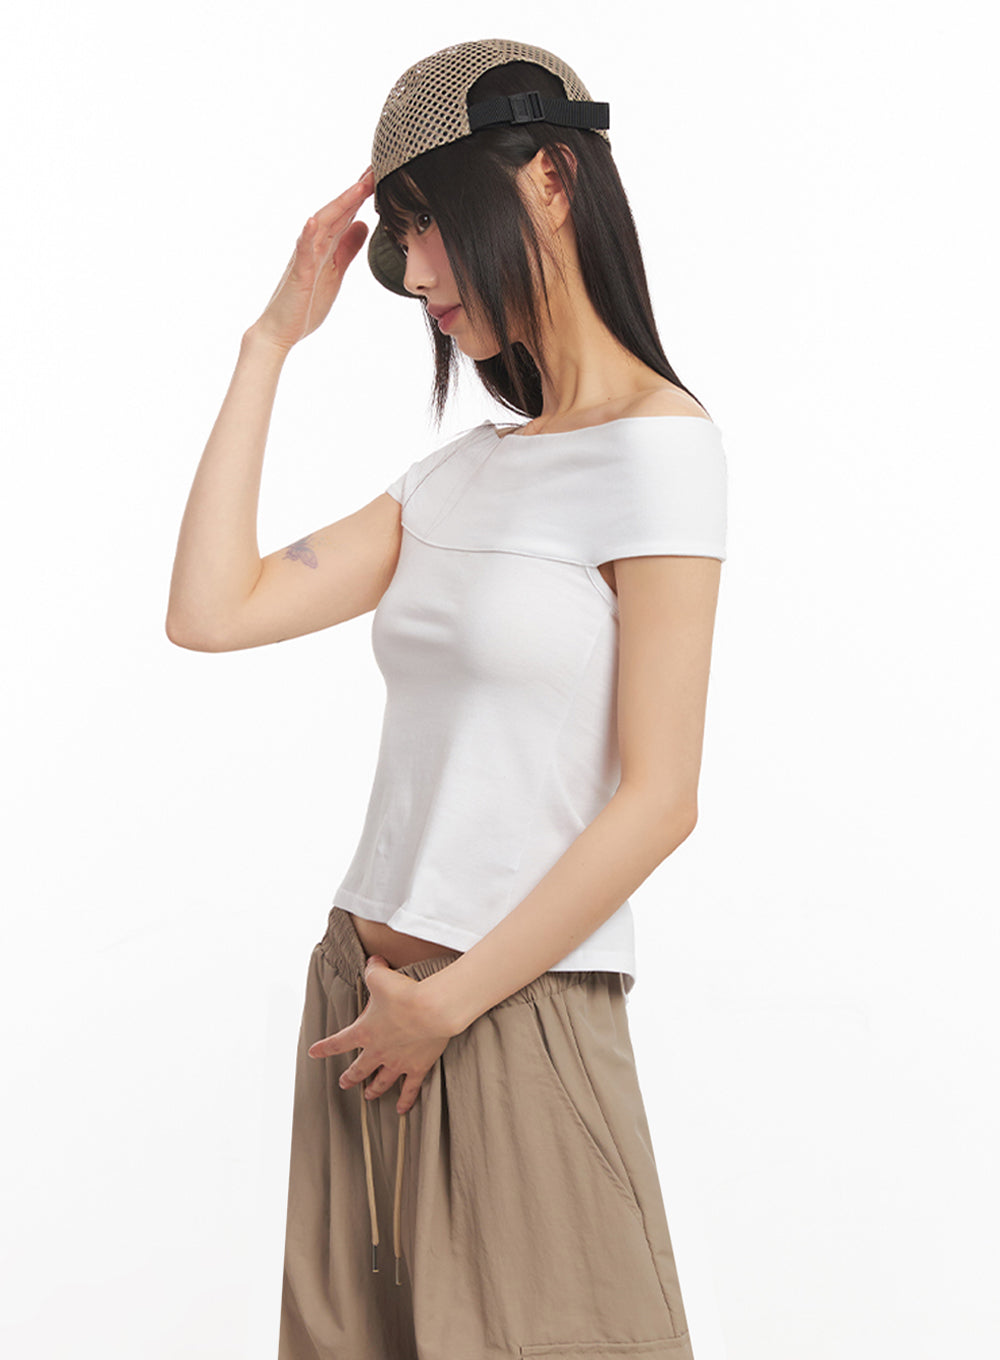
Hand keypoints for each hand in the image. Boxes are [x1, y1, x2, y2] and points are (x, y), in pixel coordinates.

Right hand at [249, 166, 374, 352]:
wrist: (281, 330)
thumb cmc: (306, 303)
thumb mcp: (336, 272)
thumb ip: (347, 248)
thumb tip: (363, 225)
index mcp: (326, 246)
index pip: (346, 215)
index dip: (362, 196)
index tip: (379, 175)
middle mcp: (314, 246)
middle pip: (336, 213)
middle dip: (355, 192)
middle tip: (374, 170)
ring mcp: (305, 258)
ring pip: (322, 225)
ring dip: (338, 205)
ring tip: (356, 188)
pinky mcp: (299, 275)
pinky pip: (302, 252)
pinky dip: (307, 235)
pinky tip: (312, 221)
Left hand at [307, 954, 455, 1114]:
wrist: (431, 1010)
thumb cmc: (404, 994)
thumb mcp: (381, 976)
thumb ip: (373, 969)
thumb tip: (373, 961)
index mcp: (364, 1032)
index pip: (338, 1042)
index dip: (325, 1048)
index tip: (313, 1053)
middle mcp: (377, 1051)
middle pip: (359, 1069)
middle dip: (350, 1077)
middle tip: (343, 1083)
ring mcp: (397, 1062)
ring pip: (381, 1082)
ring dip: (374, 1090)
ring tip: (369, 1097)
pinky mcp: (417, 1068)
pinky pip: (409, 1089)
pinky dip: (406, 1100)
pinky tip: (402, 1110)